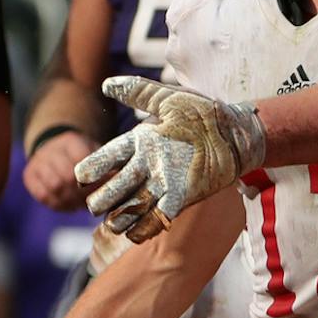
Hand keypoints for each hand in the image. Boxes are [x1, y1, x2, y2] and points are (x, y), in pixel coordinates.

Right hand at [25, 130, 100, 211]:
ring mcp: (37, 162)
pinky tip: (70, 206)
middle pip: (67, 176)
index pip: (82, 161)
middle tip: (93, 202)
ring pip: (54, 187)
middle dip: (83, 193)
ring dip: (71, 201)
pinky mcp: (29, 176)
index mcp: (71, 140)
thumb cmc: (82, 154)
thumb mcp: (94, 152)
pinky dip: (59, 205)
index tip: (105, 190)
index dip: (95, 179)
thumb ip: (104, 165)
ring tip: (83, 205)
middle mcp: (50, 149)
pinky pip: (43, 196)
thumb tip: (118, 181)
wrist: (54, 149)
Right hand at [77, 77, 264, 242]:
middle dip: (105, 197)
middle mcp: (148, 165)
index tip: (82, 177)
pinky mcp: (181, 198)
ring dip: (121, 216)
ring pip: (134, 205)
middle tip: (95, 205)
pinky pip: (158, 218)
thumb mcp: (170, 99)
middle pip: (117, 185)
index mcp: (141, 143)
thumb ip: (140, 92)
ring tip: (113, 223)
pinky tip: (134, 233)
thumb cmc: (204, 113)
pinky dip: (145, 228)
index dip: (94, 167)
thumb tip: (107, 84)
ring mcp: (163, 183)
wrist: (235, 133)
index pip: (110, 156)